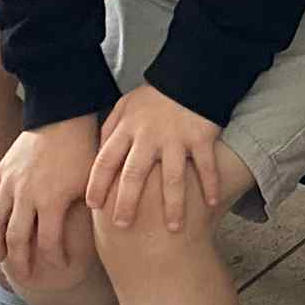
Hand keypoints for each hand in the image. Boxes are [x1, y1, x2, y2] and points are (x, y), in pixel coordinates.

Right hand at [0, 116, 98, 285]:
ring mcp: (10, 182)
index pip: (48, 241)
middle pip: (16, 239)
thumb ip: (90, 209)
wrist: (62, 115)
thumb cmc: (83, 147)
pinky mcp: (1, 170)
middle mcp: (25, 194)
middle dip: (20, 262)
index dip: (53, 258)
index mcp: (51, 199)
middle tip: (24, 277)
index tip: (59, 267)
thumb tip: (100, 232)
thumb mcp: (91, 180)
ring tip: (0, 257)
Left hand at [87, 85, 223, 232]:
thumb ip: (111, 131)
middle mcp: (149, 136)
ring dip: (173, 205)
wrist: (188, 75)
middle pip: (134, 174)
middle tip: (122, 226)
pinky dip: (210, 184)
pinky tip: (211, 204)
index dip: (97, 184)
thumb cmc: (154, 96)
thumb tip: (97, 160)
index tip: (93, 207)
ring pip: (172, 177)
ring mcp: (176, 138)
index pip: (105, 160)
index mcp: (127, 128)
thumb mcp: (124, 106)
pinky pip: (206, 165)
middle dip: (127, 203)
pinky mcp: (201, 136)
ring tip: (173, 229)